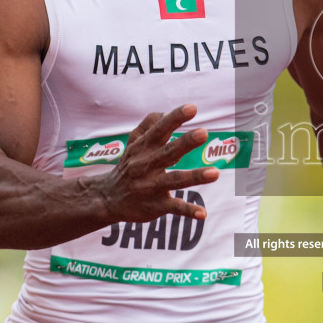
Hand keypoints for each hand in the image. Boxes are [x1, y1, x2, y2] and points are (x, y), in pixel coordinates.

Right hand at [98, 104, 218, 221]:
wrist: (107, 198)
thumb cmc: (128, 165)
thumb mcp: (133, 143)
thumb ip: (148, 125)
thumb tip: (165, 112)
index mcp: (144, 147)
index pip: (160, 130)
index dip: (175, 118)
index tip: (192, 108)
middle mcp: (147, 165)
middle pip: (168, 152)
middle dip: (186, 143)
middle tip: (204, 132)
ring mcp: (151, 186)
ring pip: (175, 180)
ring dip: (195, 176)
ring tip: (215, 173)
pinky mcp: (155, 206)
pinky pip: (173, 207)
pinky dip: (188, 211)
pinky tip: (203, 214)